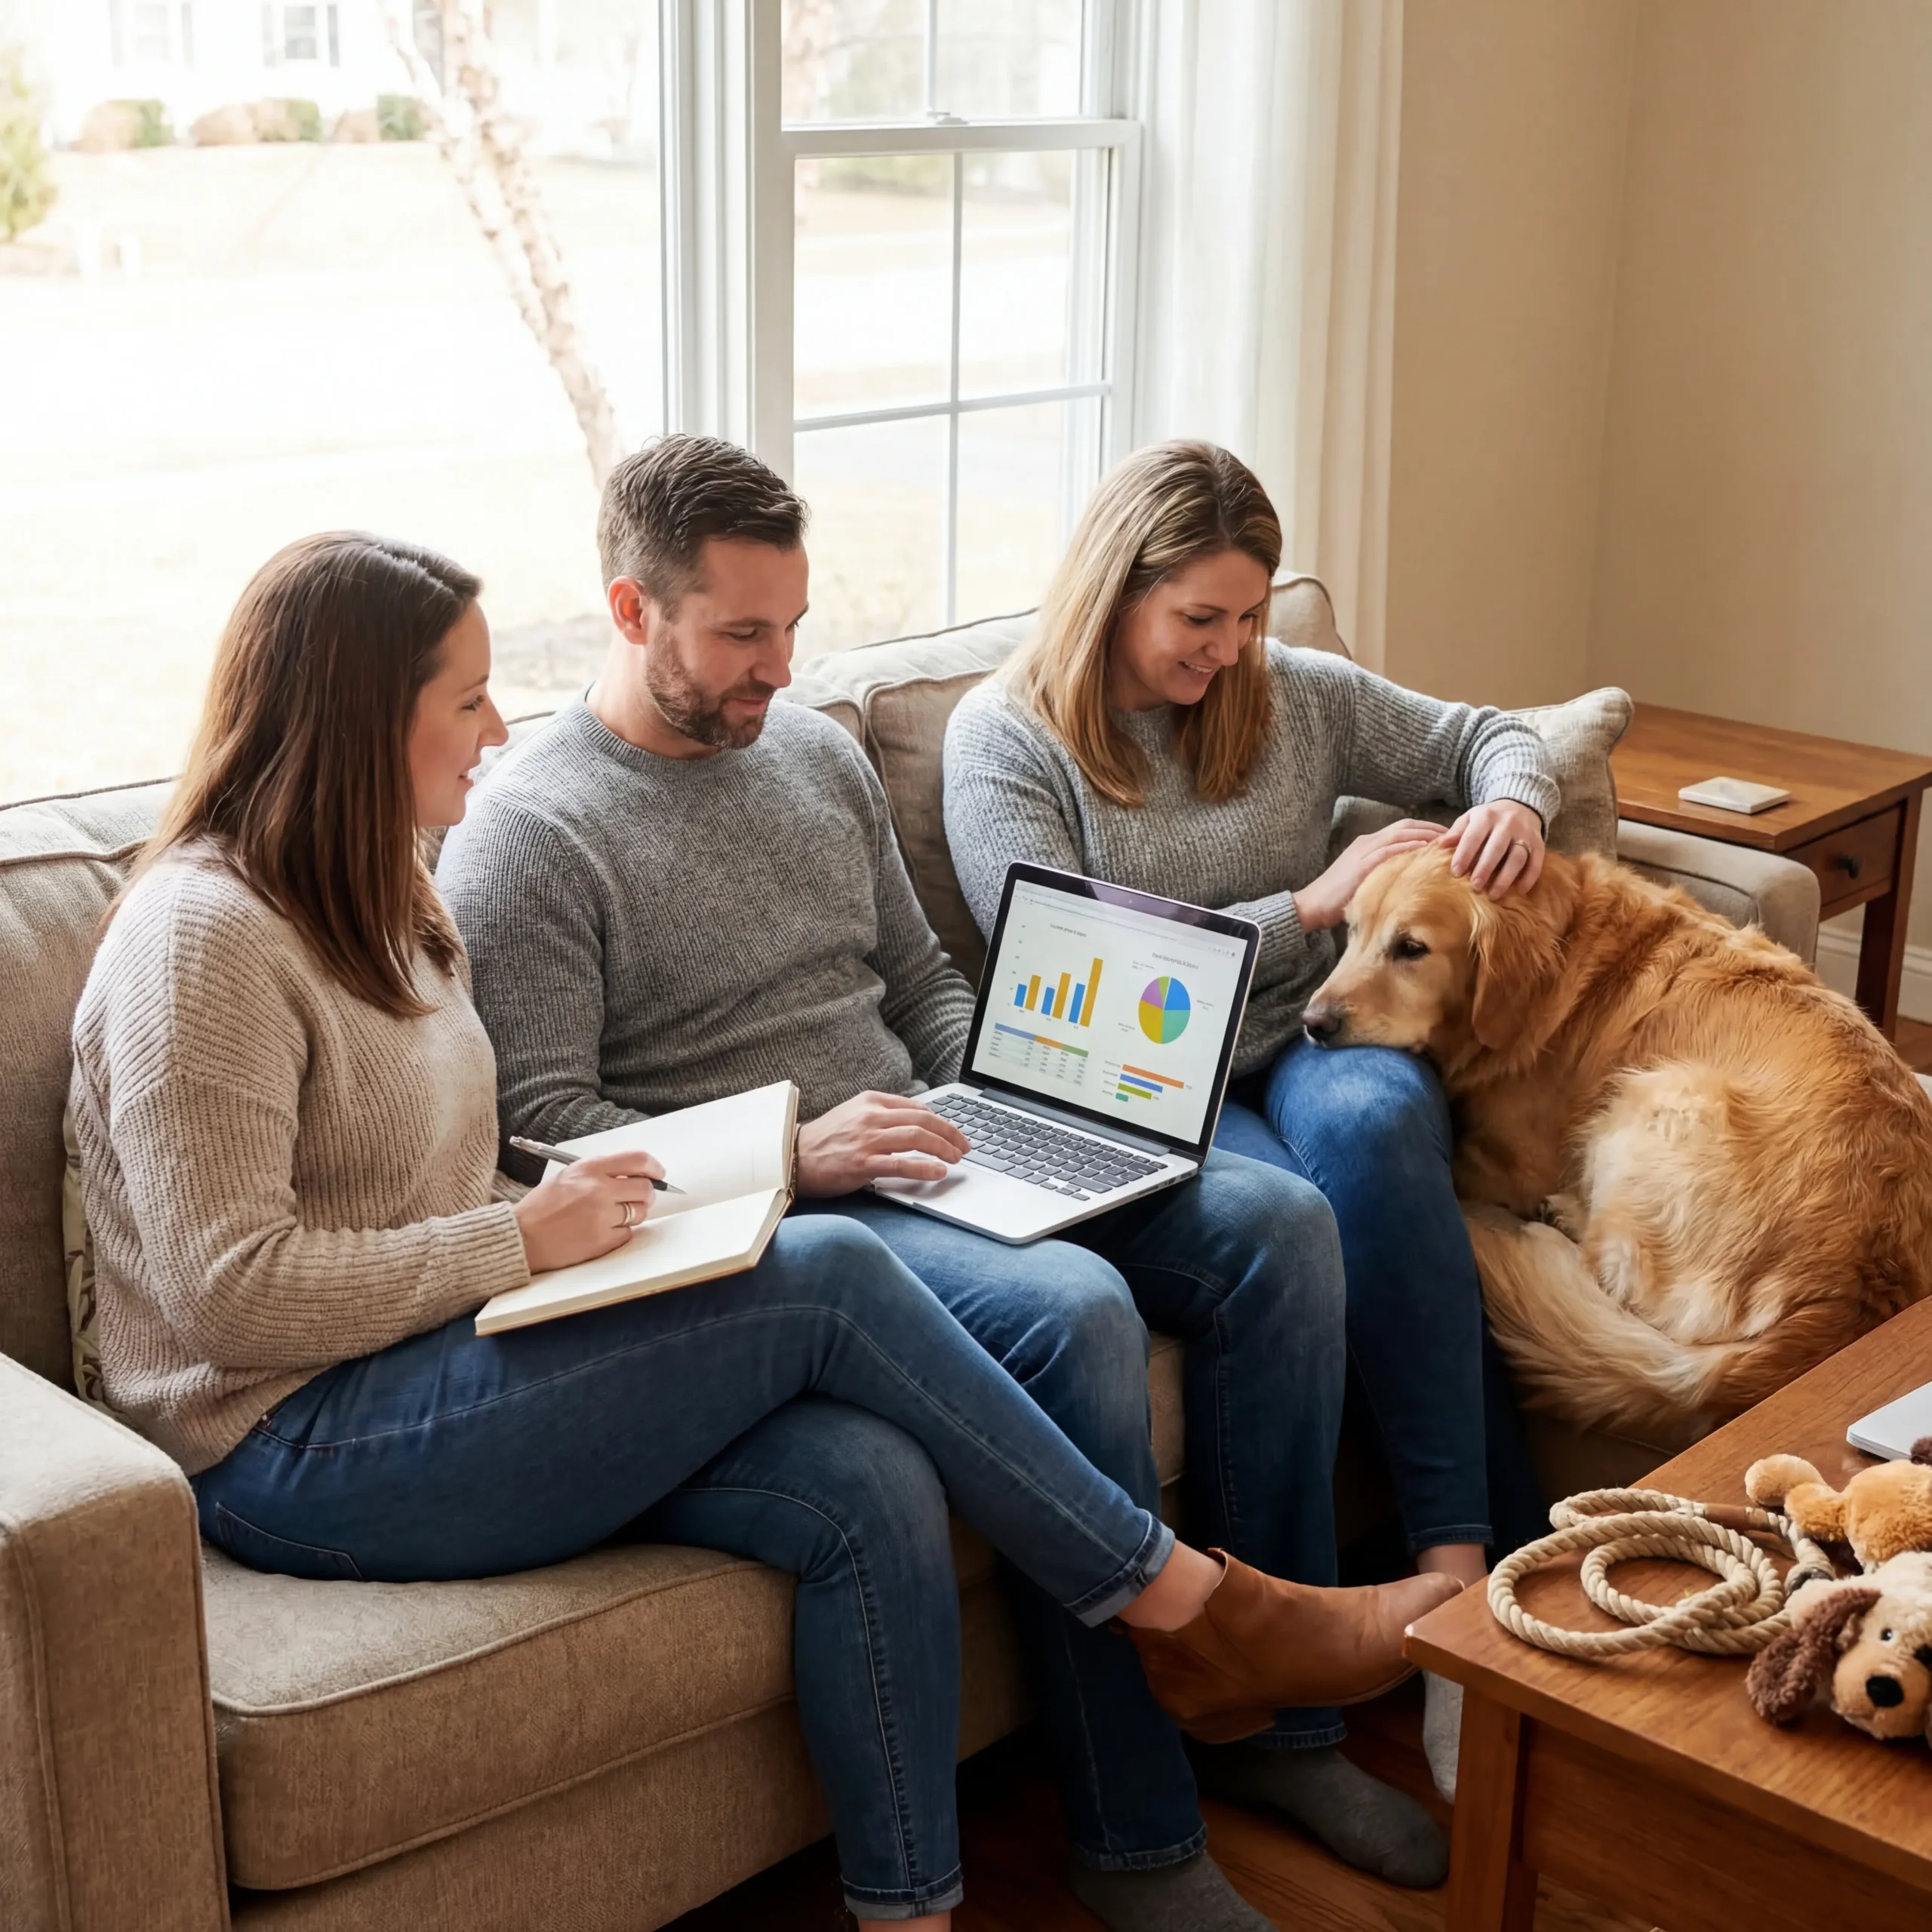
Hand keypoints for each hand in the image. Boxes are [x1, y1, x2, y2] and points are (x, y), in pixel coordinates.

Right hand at [512, 1148, 666, 1272]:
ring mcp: (602, 1217)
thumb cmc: (542, 1206)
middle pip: (645, 1189)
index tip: (658, 1174)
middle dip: (645, 1194)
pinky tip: (601, 1230)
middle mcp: (599, 1190)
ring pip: (639, 1213)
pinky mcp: (602, 1241)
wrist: (521, 1237)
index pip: (638, 1160)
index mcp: (590, 1169)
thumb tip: (637, 1175)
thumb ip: (601, 1172)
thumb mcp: (569, 1175)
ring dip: (632, 1214)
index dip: (654, 1167)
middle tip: (637, 1198)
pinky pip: (627, 1234)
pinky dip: (619, 1233)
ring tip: (611, 1216)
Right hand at [795, 1091, 970, 1196]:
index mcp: (871, 1101)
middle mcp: (871, 1117)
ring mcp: (867, 1140)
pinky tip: (939, 1172)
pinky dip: (925, 1167)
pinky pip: (902, 1164)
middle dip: (950, 1134)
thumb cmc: (825, 1140)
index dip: (942, 1121)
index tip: (954, 1133)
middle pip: (923, 1121)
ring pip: (917, 1138)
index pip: (917, 1107)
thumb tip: (918, 1122)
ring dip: (943, 1148)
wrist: (792, 1158)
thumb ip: (883, 1114)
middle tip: (964, 1146)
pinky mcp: (862, 1164)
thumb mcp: (853, 1114)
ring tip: (957, 1158)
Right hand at [1292, 818, 1444, 930]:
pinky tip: (1425, 850)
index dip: (1426, 829)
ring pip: (1399, 835)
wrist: (1312, 905)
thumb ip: (1384, 872)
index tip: (1446, 836)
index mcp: (1368, 843)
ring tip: (1446, 840)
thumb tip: (1409, 877)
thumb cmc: (1338, 897)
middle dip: (1431, 828)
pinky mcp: (1361, 865)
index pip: (1403, 829)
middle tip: (1455, 834)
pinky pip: (1389, 851)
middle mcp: (1367, 842)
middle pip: (1405, 827)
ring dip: (1425, 835)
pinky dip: (1408, 848)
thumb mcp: (1365, 879)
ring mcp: (1363, 852)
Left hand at [1440, 800, 1544, 900]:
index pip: (1473, 837)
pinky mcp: (1539, 843)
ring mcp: (1525, 834)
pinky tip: (1519, 891)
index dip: (1464, 855)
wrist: (1520, 806)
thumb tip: (1439, 845)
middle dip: (1485, 869)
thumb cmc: (1488, 818)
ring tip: (1493, 894)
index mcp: (1486, 816)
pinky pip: (1536, 862)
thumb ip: (1457, 831)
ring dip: (1505, 877)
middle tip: (1475, 887)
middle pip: (1496, 848)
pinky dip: (1529, 877)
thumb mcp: (1470, 818)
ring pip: (1518, 857)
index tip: (1455, 873)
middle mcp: (1507, 823)